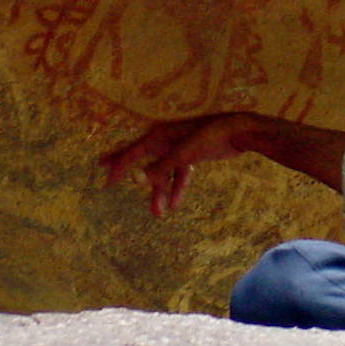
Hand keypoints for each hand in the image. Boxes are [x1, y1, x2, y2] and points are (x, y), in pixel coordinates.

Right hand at [99, 113, 252, 216]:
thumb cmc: (208, 137)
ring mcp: (178, 147)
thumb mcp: (183, 154)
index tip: (107, 178)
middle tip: (110, 182)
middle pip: (143, 160)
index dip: (119, 165)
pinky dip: (177, 187)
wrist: (237, 132)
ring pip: (163, 173)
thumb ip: (160, 169)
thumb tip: (136, 180)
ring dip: (160, 192)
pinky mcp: (191, 154)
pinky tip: (176, 204)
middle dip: (133, 175)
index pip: (132, 152)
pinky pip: (178, 173)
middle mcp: (166, 140)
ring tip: (157, 213)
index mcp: (159, 135)